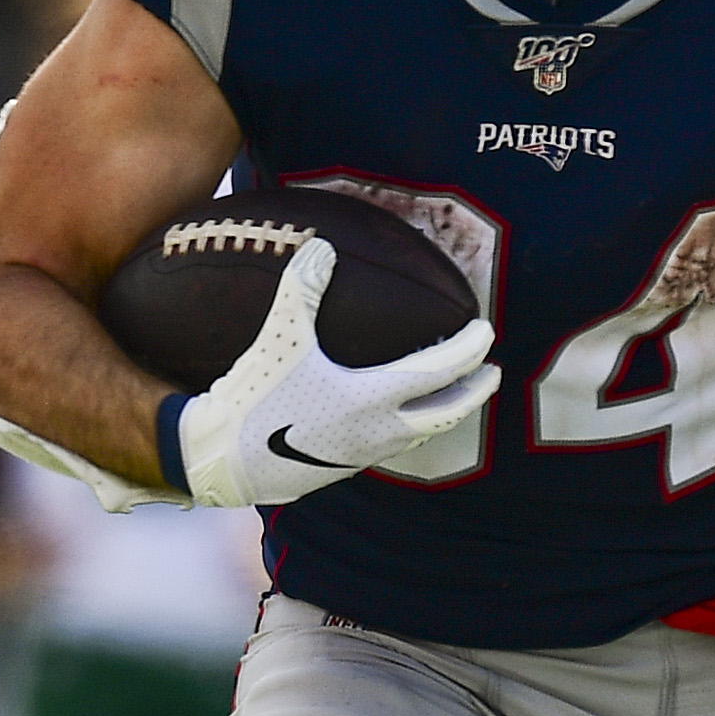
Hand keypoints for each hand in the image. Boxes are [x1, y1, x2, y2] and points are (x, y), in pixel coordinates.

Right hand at [171, 239, 497, 509]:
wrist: (221, 461)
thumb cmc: (253, 400)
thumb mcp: (279, 340)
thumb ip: (301, 290)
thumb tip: (321, 247)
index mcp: (371, 400)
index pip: (438, 373)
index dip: (468, 351)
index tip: (486, 332)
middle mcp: (377, 432)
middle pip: (445, 413)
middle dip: (474, 391)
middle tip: (493, 373)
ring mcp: (363, 455)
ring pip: (421, 434)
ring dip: (444, 412)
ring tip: (453, 394)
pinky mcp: (343, 468)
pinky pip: (394, 445)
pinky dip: (412, 426)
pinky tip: (399, 416)